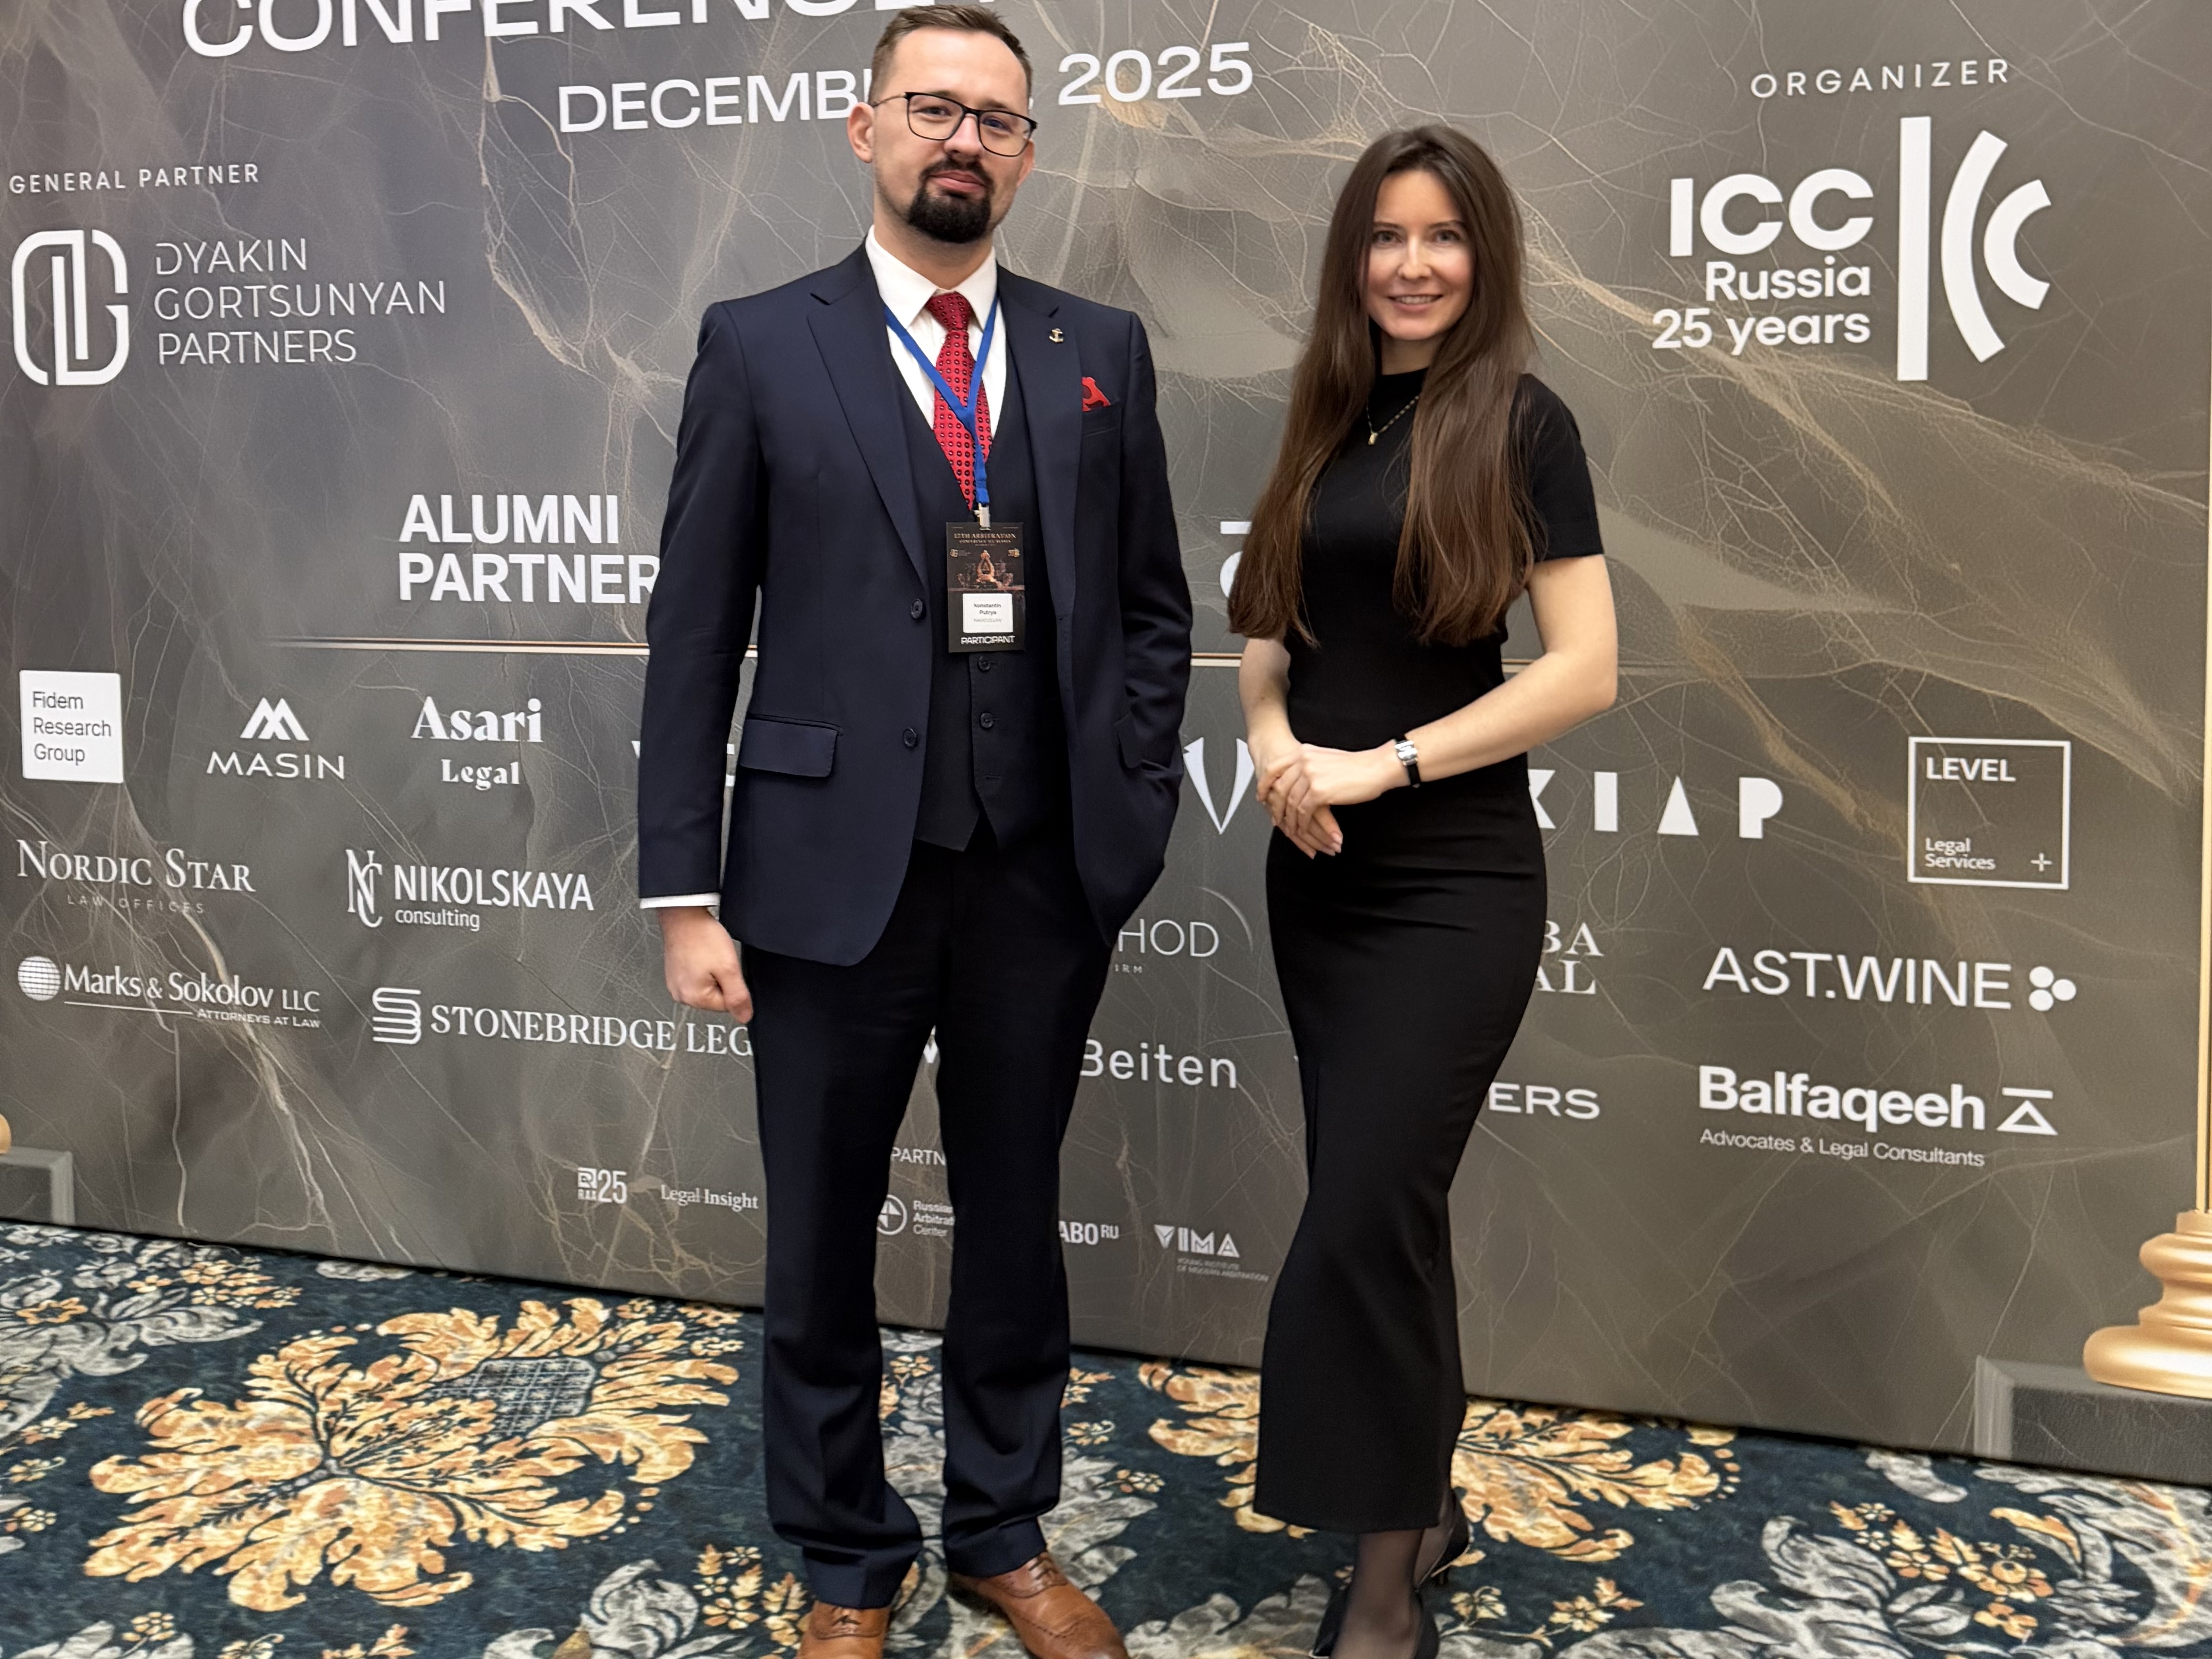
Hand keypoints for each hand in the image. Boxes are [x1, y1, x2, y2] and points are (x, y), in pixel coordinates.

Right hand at [660, 906, 751, 1020]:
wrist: (684, 915)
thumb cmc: (702, 937)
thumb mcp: (729, 968)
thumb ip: (738, 996)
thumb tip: (744, 1017)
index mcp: (693, 998)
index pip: (727, 1005)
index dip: (733, 986)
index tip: (726, 969)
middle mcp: (681, 994)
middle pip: (716, 997)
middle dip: (722, 980)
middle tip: (716, 960)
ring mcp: (676, 984)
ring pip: (707, 986)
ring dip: (712, 973)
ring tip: (707, 955)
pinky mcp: (675, 973)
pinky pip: (697, 977)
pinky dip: (703, 967)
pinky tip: (701, 954)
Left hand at [1259, 743, 1403, 855]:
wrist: (1377, 767)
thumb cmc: (1358, 765)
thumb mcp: (1326, 758)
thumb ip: (1310, 765)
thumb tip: (1298, 778)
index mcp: (1304, 752)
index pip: (1275, 768)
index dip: (1265, 784)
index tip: (1261, 795)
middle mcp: (1304, 761)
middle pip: (1280, 788)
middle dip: (1276, 807)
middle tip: (1276, 818)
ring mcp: (1310, 775)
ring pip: (1290, 802)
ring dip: (1290, 819)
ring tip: (1291, 828)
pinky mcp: (1319, 791)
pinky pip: (1302, 811)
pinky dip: (1301, 823)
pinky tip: (1303, 829)